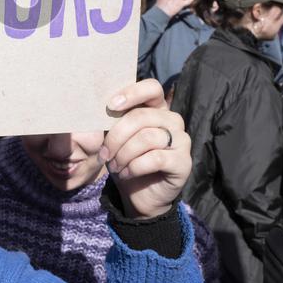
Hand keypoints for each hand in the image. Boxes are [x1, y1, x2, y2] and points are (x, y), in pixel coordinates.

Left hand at [101, 79, 190, 218]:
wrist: (138, 194)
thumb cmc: (125, 159)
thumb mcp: (116, 137)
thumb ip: (114, 120)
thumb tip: (98, 107)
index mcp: (157, 108)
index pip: (152, 88)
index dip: (132, 93)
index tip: (110, 106)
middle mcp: (173, 120)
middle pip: (141, 116)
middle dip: (116, 136)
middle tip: (104, 154)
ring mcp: (182, 141)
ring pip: (147, 137)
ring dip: (124, 154)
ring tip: (115, 166)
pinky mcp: (184, 162)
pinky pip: (156, 158)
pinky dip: (135, 166)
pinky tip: (127, 173)